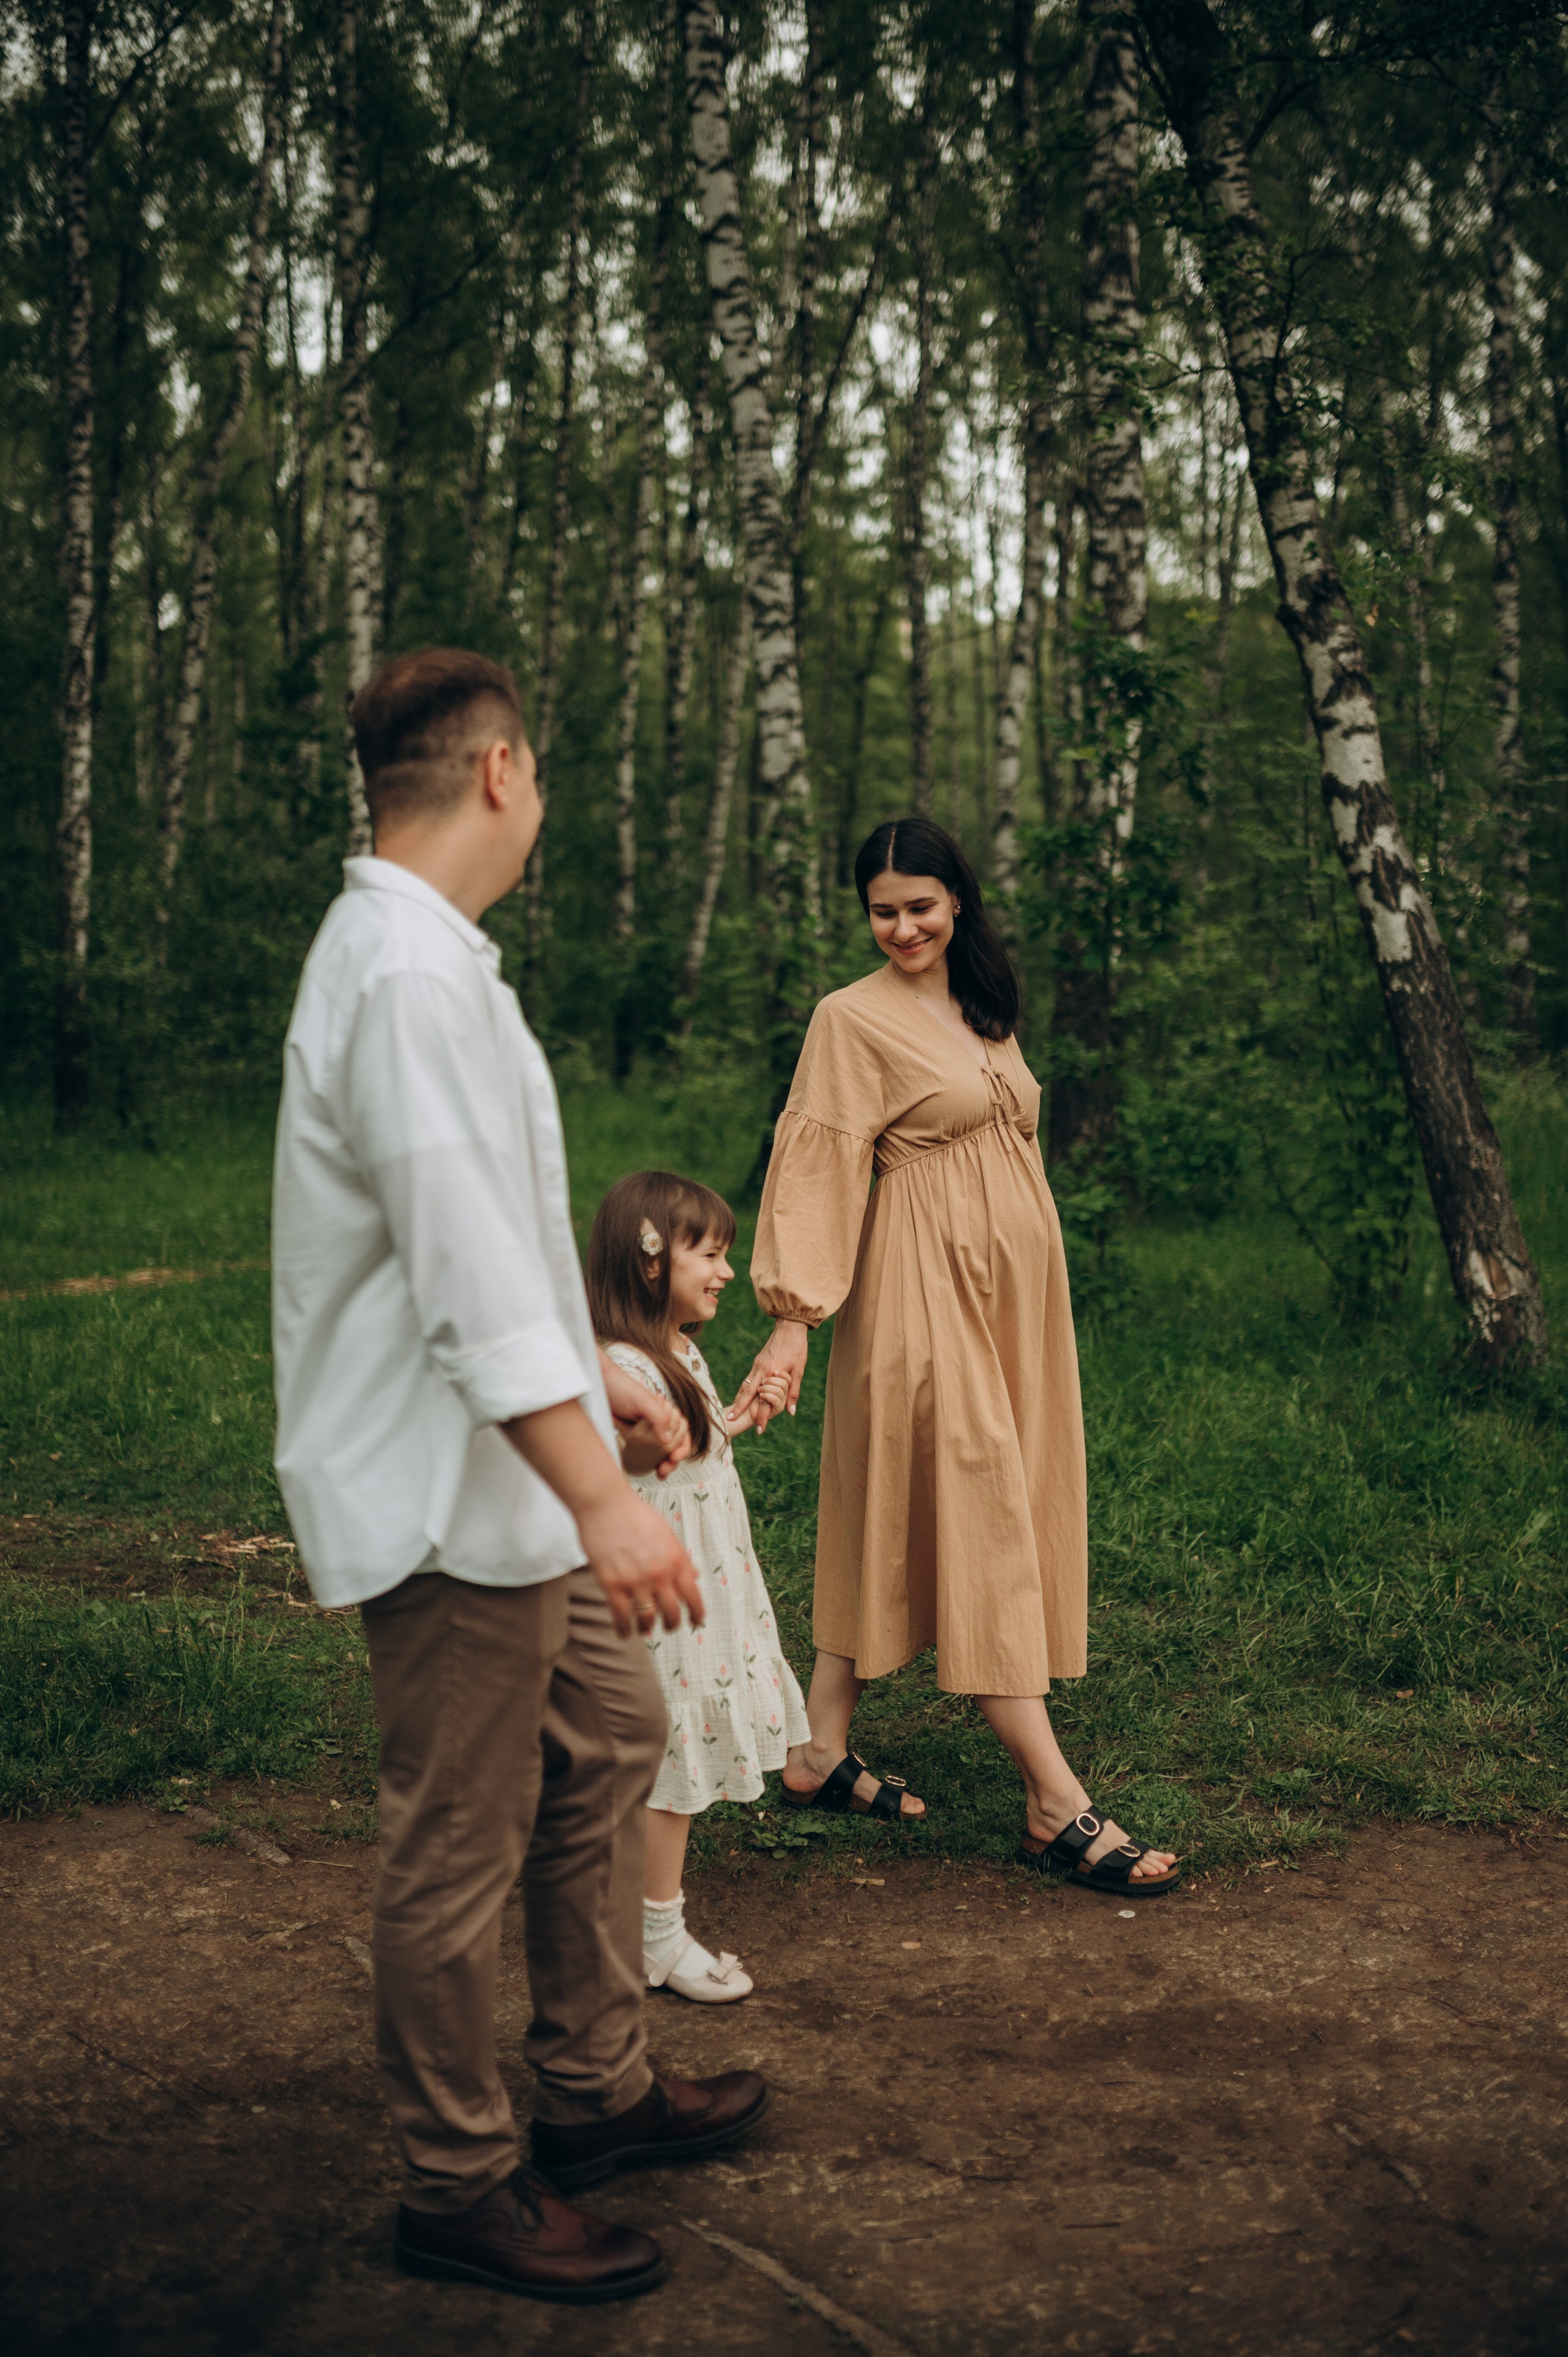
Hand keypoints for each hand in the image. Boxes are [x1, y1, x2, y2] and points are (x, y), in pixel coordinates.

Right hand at [577, 1487, 705, 1637]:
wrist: (605, 1504)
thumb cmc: (635, 1515)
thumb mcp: (666, 1534)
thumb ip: (680, 1557)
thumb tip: (693, 1577)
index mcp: (675, 1560)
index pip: (693, 1596)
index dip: (697, 1614)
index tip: (697, 1623)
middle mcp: (659, 1574)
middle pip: (672, 1612)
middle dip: (672, 1624)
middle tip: (668, 1627)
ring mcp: (635, 1581)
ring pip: (647, 1618)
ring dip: (647, 1628)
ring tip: (645, 1630)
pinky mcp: (612, 1584)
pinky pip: (620, 1616)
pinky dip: (623, 1629)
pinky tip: (624, 1634)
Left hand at [600, 1351, 690, 1479]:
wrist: (600, 1383)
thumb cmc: (622, 1388)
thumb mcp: (643, 1402)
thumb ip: (659, 1418)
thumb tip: (667, 1441)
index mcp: (666, 1412)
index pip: (683, 1434)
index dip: (682, 1448)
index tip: (674, 1458)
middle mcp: (658, 1421)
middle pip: (673, 1446)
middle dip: (671, 1460)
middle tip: (664, 1471)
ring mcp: (646, 1429)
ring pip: (659, 1451)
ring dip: (661, 1462)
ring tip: (659, 1472)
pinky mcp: (632, 1434)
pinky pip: (644, 1451)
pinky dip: (647, 1460)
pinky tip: (646, 1467)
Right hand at [732, 1319, 807, 1433]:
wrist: (790, 1327)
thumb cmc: (797, 1348)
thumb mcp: (799, 1370)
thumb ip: (793, 1392)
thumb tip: (791, 1411)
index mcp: (771, 1374)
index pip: (763, 1400)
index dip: (761, 1416)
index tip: (759, 1429)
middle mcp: (760, 1370)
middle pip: (747, 1393)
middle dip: (739, 1408)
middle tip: (729, 1420)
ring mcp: (757, 1365)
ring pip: (745, 1385)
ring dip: (739, 1398)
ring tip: (732, 1410)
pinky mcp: (757, 1361)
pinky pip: (748, 1378)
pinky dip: (744, 1389)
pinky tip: (743, 1395)